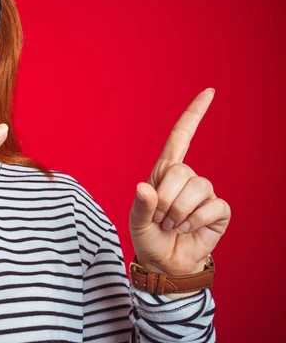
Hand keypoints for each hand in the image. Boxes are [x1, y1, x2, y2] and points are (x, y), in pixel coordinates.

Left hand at [129, 89, 230, 275]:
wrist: (165, 263)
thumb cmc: (148, 237)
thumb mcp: (136, 222)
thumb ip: (140, 205)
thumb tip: (144, 188)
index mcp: (164, 173)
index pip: (181, 137)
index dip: (194, 114)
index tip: (210, 91)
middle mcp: (186, 178)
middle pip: (183, 170)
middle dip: (167, 198)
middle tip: (161, 218)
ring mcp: (204, 193)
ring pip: (198, 188)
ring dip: (180, 213)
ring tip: (173, 225)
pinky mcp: (218, 210)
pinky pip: (212, 207)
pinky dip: (196, 221)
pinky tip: (188, 229)